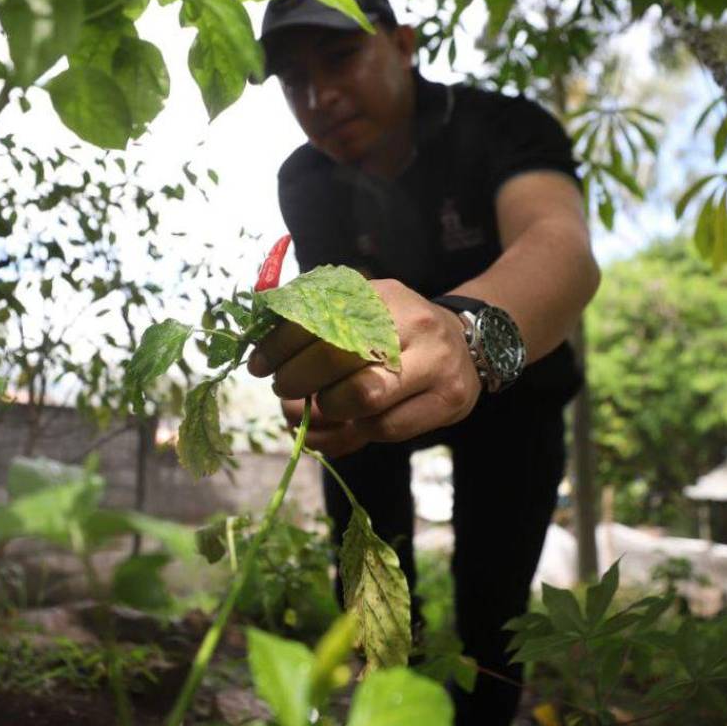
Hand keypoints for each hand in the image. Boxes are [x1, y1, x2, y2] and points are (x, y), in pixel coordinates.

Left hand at [250, 279, 481, 454]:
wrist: (467, 343)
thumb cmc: (396, 330)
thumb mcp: (360, 310)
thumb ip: (312, 320)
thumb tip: (260, 348)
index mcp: (382, 294)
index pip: (318, 315)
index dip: (280, 344)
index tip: (259, 363)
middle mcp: (412, 322)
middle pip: (337, 355)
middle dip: (298, 378)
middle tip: (284, 388)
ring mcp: (436, 362)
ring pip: (364, 396)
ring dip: (327, 408)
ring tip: (317, 405)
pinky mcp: (449, 400)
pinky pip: (386, 427)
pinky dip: (355, 431)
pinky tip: (345, 423)